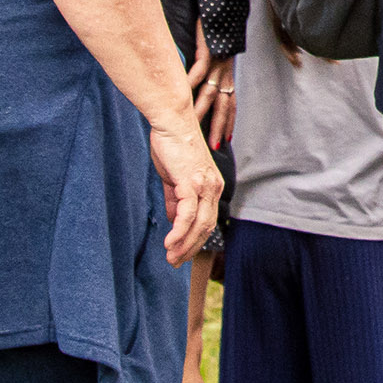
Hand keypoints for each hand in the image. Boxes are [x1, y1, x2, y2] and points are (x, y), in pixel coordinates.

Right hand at [150, 113, 223, 262]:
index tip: (181, 254)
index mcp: (212, 185)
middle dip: (191, 248)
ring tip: (170, 257)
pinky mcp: (191, 181)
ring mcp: (204, 185)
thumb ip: (176, 199)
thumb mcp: (175, 177)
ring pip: (199, 225)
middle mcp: (213, 187)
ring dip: (184, 244)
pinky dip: (179, 232)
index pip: (208, 221)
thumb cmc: (171, 145)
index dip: (196, 240)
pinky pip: (187, 215)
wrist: (171, 120)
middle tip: (175, 262)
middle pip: (207, 227)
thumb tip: (175, 220)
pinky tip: (169, 243)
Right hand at [185, 39, 233, 146]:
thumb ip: (205, 72)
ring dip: (201, 110)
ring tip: (193, 125)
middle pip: (223, 103)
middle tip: (211, 146)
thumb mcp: (214, 54)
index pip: (230, 103)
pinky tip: (182, 92)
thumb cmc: (215, 29)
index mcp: (227, 73)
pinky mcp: (210, 48)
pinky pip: (200, 68)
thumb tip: (190, 89)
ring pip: (210, 90)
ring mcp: (219, 60)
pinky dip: (190, 80)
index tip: (223, 142)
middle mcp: (225, 70)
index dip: (227, 122)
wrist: (223, 2)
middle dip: (217, 125)